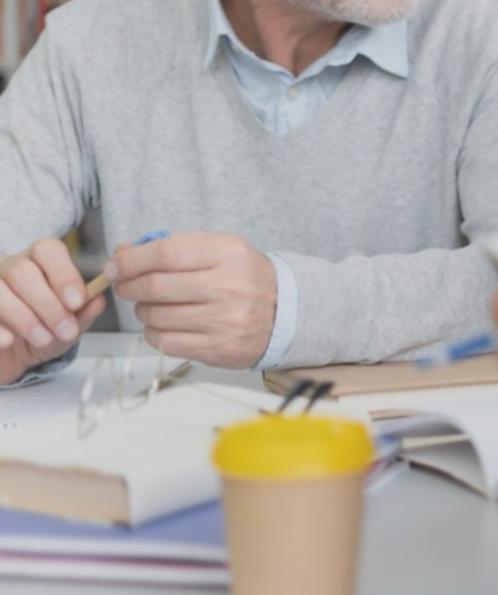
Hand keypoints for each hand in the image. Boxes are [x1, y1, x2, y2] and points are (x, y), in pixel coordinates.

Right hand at [0, 239, 108, 384]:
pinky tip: (9, 341)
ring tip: (44, 339)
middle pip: (22, 270)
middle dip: (47, 303)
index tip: (76, 302)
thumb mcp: (70, 326)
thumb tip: (97, 300)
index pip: (48, 249)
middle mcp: (8, 267)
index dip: (63, 274)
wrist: (13, 359)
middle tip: (65, 330)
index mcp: (38, 262)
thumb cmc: (45, 334)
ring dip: (24, 317)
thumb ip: (84, 313)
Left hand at [110, 232, 276, 368]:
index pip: (167, 254)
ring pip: (156, 316)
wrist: (285, 312)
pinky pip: (165, 342)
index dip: (131, 260)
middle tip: (125, 285)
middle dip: (129, 286)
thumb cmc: (242, 276)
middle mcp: (229, 287)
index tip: (116, 265)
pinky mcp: (218, 348)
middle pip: (156, 287)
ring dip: (143, 310)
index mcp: (229, 254)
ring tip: (153, 305)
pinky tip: (165, 324)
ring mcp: (225, 321)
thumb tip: (122, 255)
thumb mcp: (219, 248)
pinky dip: (154, 332)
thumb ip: (173, 246)